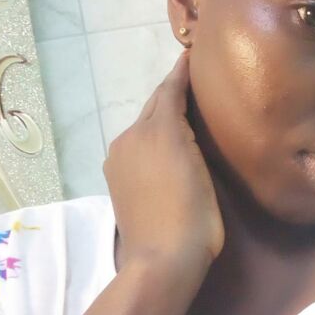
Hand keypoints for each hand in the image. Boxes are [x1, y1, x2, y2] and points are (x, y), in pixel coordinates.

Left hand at [104, 49, 224, 277]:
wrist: (162, 260)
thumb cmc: (193, 214)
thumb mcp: (198, 165)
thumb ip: (186, 126)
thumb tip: (180, 108)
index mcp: (155, 130)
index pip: (168, 91)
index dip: (180, 73)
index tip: (190, 54)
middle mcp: (131, 137)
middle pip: (153, 106)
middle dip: (170, 90)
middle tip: (190, 78)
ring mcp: (120, 160)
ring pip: (143, 125)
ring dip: (160, 114)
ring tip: (182, 110)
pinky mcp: (116, 180)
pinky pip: (136, 146)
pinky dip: (151, 136)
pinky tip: (165, 143)